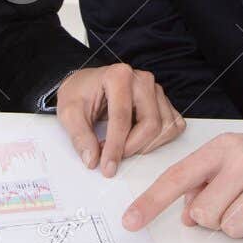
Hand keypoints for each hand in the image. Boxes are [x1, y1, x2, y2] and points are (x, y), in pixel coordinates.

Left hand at [54, 63, 185, 176]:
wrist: (88, 85)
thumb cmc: (80, 94)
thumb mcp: (69, 113)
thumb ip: (80, 136)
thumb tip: (92, 159)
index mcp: (118, 75)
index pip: (122, 117)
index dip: (115, 146)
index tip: (107, 167)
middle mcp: (142, 79)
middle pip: (150, 123)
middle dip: (132, 148)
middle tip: (112, 158)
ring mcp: (156, 90)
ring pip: (165, 127)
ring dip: (145, 146)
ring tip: (122, 147)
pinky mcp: (163, 102)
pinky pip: (174, 126)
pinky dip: (159, 140)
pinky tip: (138, 141)